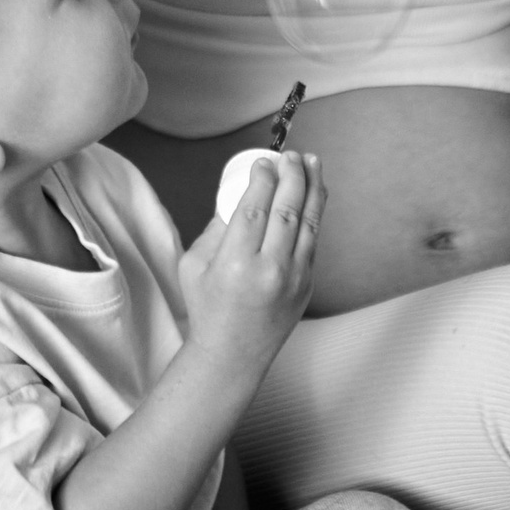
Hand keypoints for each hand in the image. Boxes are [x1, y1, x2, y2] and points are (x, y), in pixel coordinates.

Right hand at [177, 152, 324, 375]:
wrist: (232, 355)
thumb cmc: (207, 307)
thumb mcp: (194, 266)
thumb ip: (216, 229)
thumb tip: (241, 194)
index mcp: (235, 264)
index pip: (254, 209)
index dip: (262, 180)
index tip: (264, 162)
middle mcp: (268, 270)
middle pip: (286, 210)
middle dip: (291, 175)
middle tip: (290, 155)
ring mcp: (293, 280)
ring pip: (308, 223)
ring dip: (312, 188)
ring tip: (312, 162)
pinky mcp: (307, 286)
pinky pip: (313, 241)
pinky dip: (314, 214)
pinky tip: (315, 194)